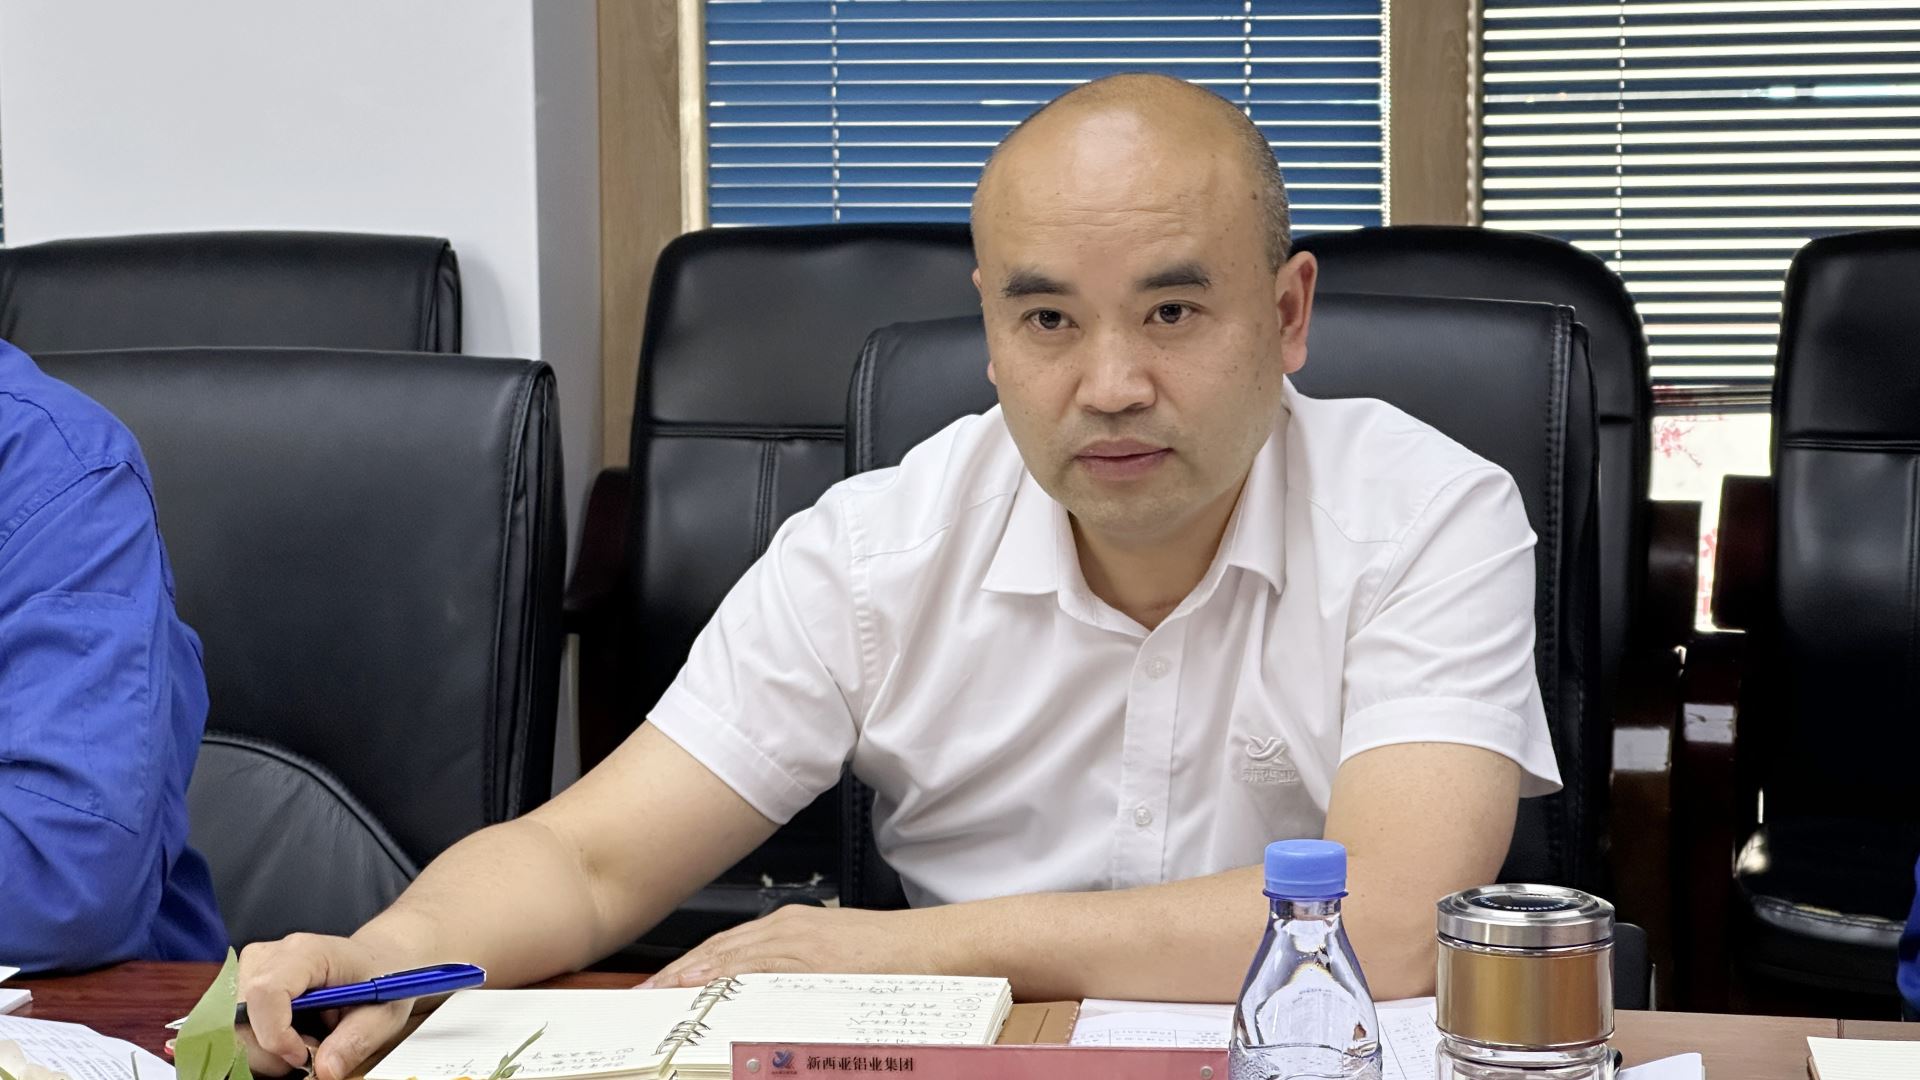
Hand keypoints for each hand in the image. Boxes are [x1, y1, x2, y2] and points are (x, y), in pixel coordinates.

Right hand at [236, 933, 411, 1079]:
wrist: (377, 958)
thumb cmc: (380, 977)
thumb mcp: (383, 1012)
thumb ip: (355, 1041)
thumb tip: (325, 1070)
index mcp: (307, 952)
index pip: (266, 991)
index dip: (276, 1034)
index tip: (303, 1057)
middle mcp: (270, 956)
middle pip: (239, 1014)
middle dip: (269, 1049)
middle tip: (308, 1054)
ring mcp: (253, 969)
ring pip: (232, 1026)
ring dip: (264, 1049)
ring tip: (303, 1043)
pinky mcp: (246, 984)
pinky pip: (236, 1026)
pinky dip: (260, 1043)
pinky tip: (289, 1039)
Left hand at [640, 905, 960, 987]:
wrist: (943, 948)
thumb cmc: (898, 960)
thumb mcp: (838, 964)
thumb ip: (797, 977)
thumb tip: (763, 1004)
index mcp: (792, 928)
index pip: (724, 948)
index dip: (687, 968)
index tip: (658, 988)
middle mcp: (791, 930)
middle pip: (719, 953)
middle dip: (678, 976)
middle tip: (644, 997)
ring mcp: (803, 944)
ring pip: (734, 961)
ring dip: (693, 980)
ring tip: (660, 1000)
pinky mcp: (819, 962)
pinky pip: (766, 974)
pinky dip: (733, 983)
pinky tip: (708, 996)